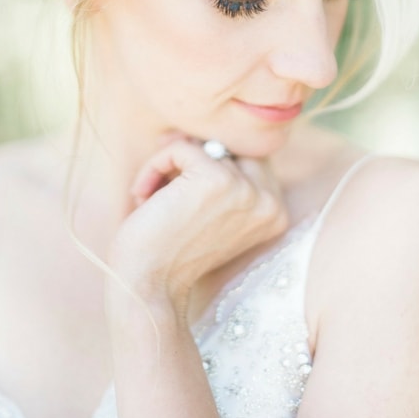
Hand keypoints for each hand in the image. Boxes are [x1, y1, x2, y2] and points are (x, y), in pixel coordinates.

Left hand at [109, 137, 287, 316]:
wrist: (148, 285)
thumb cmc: (168, 252)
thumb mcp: (207, 213)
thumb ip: (220, 177)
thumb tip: (197, 133)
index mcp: (276, 213)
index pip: (245, 159)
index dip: (203, 168)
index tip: (174, 192)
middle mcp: (270, 201)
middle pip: (227, 148)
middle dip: (188, 161)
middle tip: (160, 188)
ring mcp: (247, 189)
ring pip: (200, 145)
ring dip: (166, 166)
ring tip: (149, 196)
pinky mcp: (216, 179)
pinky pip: (179, 147)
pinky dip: (153, 166)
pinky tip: (142, 196)